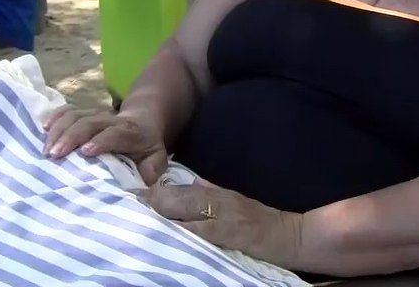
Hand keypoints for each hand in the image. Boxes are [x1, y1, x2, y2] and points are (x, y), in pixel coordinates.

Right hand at [42, 106, 168, 183]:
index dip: (101, 141)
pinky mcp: (85, 112)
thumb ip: (150, 172)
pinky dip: (55, 117)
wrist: (144, 122)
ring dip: (59, 130)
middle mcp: (113, 119)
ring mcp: (97, 114)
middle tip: (54, 155)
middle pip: (90, 122)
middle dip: (71, 136)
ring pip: (76, 115)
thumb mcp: (156, 161)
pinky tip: (43, 129)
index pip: (116, 133)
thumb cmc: (147, 148)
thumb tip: (140, 186)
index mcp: (132, 132)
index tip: (85, 152)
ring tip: (46, 151)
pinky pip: (68, 110)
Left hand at [139, 179, 304, 268]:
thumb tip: (187, 183)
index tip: (132, 193)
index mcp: (216, 194)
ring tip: (140, 217)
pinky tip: (167, 235)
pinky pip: (200, 233)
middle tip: (128, 203)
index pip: (180, 189)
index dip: (155, 192)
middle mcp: (217, 202)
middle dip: (152, 202)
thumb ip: (210, 192)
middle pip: (178, 198)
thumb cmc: (262, 220)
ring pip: (185, 213)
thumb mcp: (235, 200)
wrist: (290, 235)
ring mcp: (223, 218)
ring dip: (162, 215)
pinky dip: (183, 233)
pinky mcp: (229, 235)